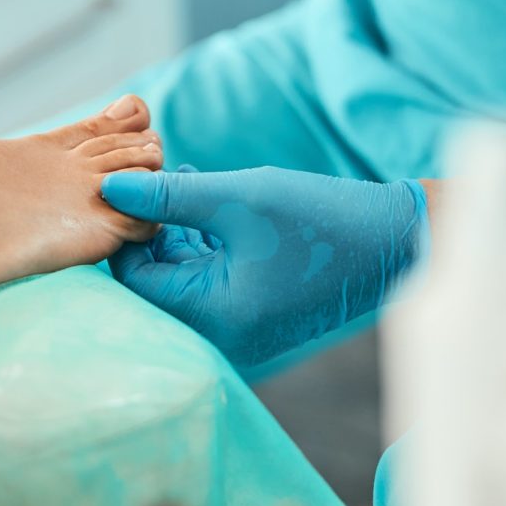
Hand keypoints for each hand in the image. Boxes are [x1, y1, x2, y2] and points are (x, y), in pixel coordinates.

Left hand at [102, 167, 428, 366]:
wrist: (396, 242)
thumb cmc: (319, 220)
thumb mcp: (238, 198)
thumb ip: (169, 195)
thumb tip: (109, 186)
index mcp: (211, 317)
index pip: (134, 278)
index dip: (124, 228)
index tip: (127, 183)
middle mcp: (220, 332)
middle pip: (155, 277)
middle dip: (148, 224)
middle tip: (149, 174)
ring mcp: (239, 323)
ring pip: (181, 270)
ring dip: (174, 224)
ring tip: (176, 173)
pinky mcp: (254, 307)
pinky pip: (209, 272)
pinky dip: (200, 235)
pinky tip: (199, 190)